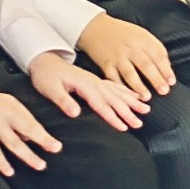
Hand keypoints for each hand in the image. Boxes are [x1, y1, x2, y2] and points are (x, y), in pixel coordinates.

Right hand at [0, 87, 63, 175]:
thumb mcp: (4, 103)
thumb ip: (18, 119)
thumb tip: (30, 138)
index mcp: (12, 106)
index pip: (32, 122)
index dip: (44, 135)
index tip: (56, 145)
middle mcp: (4, 116)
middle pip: (27, 131)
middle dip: (42, 142)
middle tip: (54, 151)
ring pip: (13, 144)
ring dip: (27, 155)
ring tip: (39, 165)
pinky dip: (1, 162)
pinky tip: (9, 171)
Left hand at [28, 51, 149, 133]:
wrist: (44, 61)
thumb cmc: (45, 76)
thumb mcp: (50, 89)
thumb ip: (64, 101)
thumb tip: (76, 113)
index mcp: (84, 84)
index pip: (100, 104)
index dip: (112, 117)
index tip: (124, 128)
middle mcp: (93, 82)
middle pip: (114, 99)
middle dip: (128, 112)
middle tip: (140, 124)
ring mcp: (96, 80)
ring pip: (118, 92)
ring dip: (132, 102)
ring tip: (145, 110)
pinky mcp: (95, 81)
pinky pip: (115, 86)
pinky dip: (126, 91)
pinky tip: (135, 95)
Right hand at [76, 13, 175, 98]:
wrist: (95, 27)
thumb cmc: (123, 33)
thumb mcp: (141, 34)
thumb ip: (154, 48)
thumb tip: (167, 67)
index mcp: (142, 39)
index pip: (157, 55)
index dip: (165, 69)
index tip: (172, 82)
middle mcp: (130, 47)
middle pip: (145, 65)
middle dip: (156, 79)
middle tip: (164, 91)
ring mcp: (117, 56)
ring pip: (129, 73)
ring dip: (139, 86)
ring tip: (147, 97)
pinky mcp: (105, 63)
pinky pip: (113, 78)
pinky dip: (120, 88)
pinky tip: (127, 96)